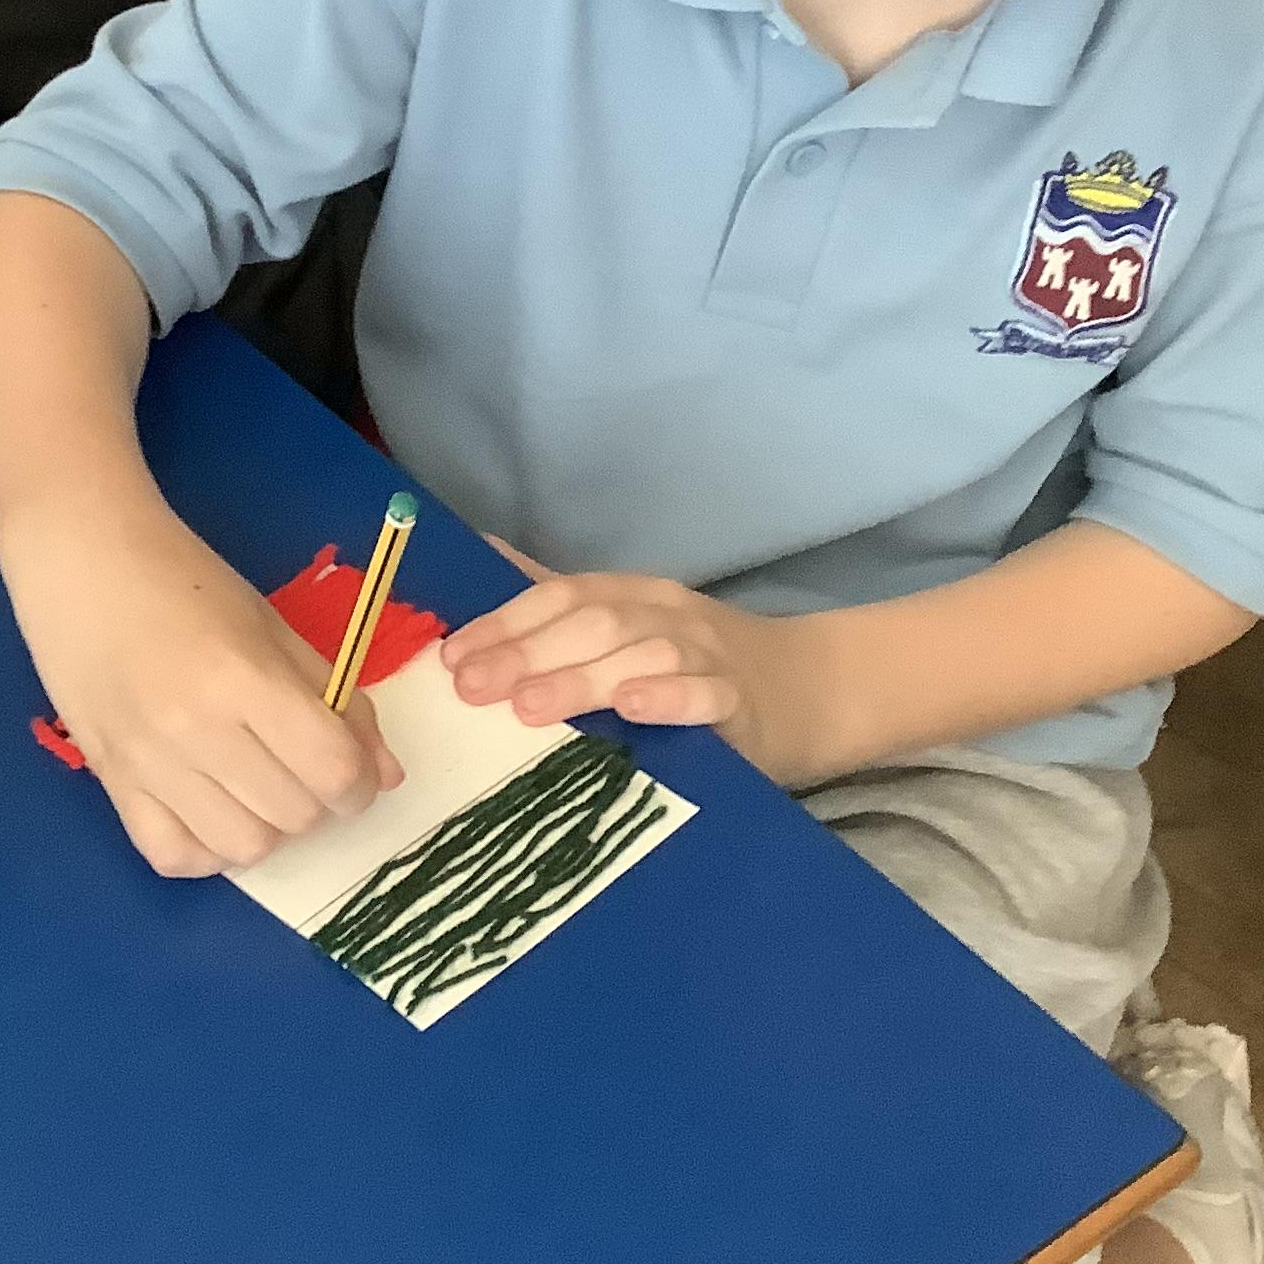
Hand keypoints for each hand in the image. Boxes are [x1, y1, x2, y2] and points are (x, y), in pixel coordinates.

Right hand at [0, 498, 402, 876]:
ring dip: (267, 828)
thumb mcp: (275, 628)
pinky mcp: (108, 782)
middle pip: (294, 815)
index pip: (331, 769)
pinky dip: (205, 849)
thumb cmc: (184, 581)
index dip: (359, 781)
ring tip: (258, 789)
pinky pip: (172, 856)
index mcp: (245, 679)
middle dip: (318, 800)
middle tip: (302, 767)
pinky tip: (210, 812)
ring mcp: (148, 764)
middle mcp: (196, 731)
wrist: (82, 561)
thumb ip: (337, 702)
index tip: (352, 770)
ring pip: (242, 847)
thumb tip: (385, 774)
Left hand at [442, 571, 833, 783]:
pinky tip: (635, 708)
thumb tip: (482, 555)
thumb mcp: (630, 624)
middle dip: (525, 653)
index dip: (504, 623)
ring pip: (642, 653)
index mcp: (633, 596)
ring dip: (582, 678)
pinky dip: (670, 696)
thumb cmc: (701, 665)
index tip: (450, 657)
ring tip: (529, 707)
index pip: (561, 596)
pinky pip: (707, 693)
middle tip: (472, 688)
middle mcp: (666, 615)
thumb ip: (559, 598)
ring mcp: (708, 655)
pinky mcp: (744, 701)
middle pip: (592, 622)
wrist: (813, 689)